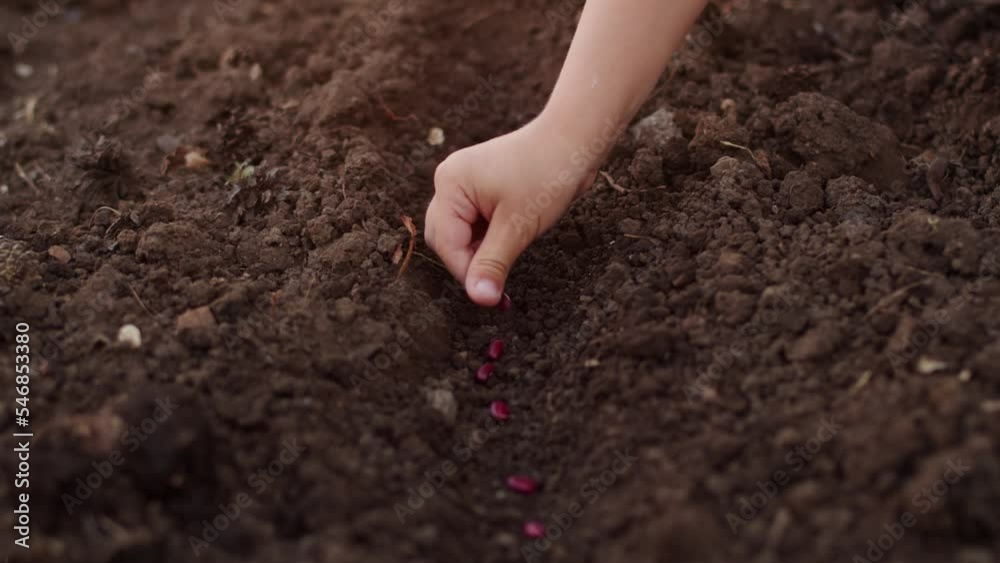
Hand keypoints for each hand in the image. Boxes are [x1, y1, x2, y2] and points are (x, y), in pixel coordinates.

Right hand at [424, 119, 596, 305]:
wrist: (575, 141)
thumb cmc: (546, 175)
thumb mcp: (518, 226)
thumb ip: (493, 263)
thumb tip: (480, 299)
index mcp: (451, 185)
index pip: (446, 242)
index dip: (467, 271)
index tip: (493, 297)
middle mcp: (449, 181)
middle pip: (446, 238)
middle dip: (470, 262)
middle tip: (499, 284)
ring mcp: (464, 184)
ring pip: (460, 234)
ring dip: (481, 252)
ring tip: (511, 256)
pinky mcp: (480, 189)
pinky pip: (475, 224)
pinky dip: (489, 240)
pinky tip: (511, 243)